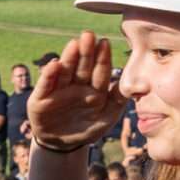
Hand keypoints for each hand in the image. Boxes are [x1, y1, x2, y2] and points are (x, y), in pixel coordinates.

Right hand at [28, 32, 121, 146]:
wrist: (62, 144)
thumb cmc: (88, 128)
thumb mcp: (106, 117)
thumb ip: (118, 99)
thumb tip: (137, 83)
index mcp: (93, 87)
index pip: (99, 71)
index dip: (102, 58)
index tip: (104, 42)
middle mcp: (76, 84)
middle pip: (81, 66)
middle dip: (85, 51)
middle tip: (88, 35)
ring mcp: (59, 89)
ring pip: (65, 72)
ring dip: (68, 58)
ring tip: (73, 44)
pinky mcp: (41, 98)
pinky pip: (46, 85)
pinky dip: (49, 75)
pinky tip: (54, 65)